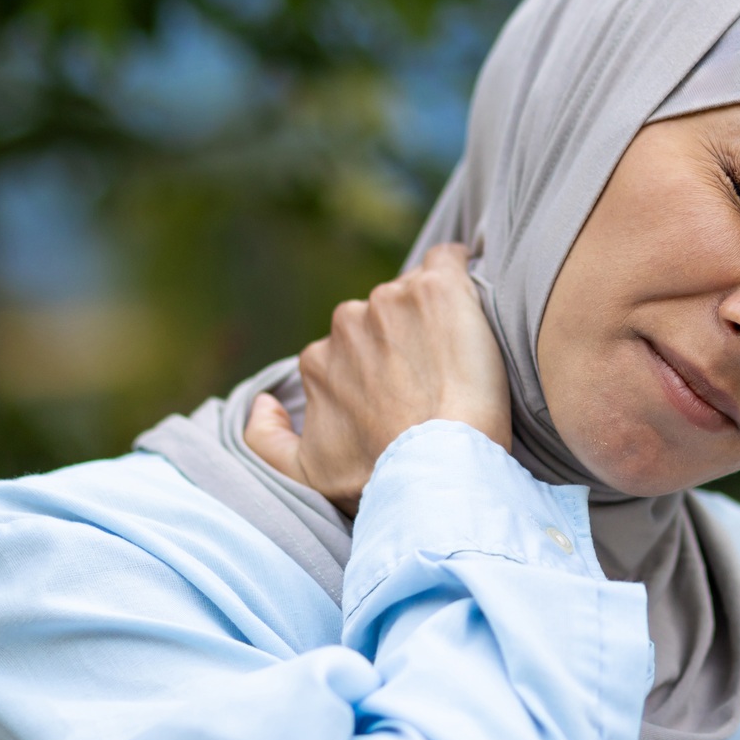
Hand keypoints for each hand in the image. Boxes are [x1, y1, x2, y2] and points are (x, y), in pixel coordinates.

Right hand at [245, 244, 510, 512]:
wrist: (437, 466)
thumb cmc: (379, 478)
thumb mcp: (307, 476)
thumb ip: (268, 440)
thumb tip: (263, 403)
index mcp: (319, 359)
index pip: (355, 348)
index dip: (388, 368)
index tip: (415, 391)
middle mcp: (348, 322)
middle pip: (385, 318)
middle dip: (410, 339)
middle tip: (445, 377)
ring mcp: (391, 301)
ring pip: (418, 293)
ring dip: (438, 316)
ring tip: (466, 357)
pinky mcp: (437, 290)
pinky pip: (450, 261)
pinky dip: (462, 271)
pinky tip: (476, 298)